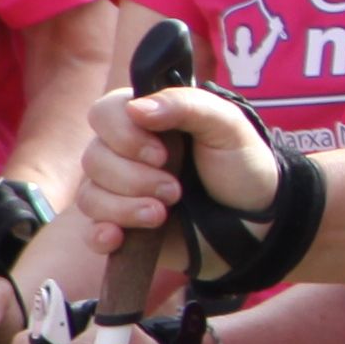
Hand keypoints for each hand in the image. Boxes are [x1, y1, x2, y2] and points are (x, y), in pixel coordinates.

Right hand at [66, 80, 277, 276]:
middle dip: (134, 178)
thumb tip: (137, 108)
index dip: (124, 135)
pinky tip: (118, 237)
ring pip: (90, 195)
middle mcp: (123, 153)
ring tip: (163, 214)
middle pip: (94, 158)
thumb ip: (188, 106)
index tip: (161, 155)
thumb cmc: (240, 165)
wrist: (255, 220)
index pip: (104, 114)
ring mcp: (118, 190)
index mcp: (145, 120)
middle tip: (176, 190)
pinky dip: (100, 234)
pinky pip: (89, 231)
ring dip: (126, 207)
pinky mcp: (120, 225)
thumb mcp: (228, 127)